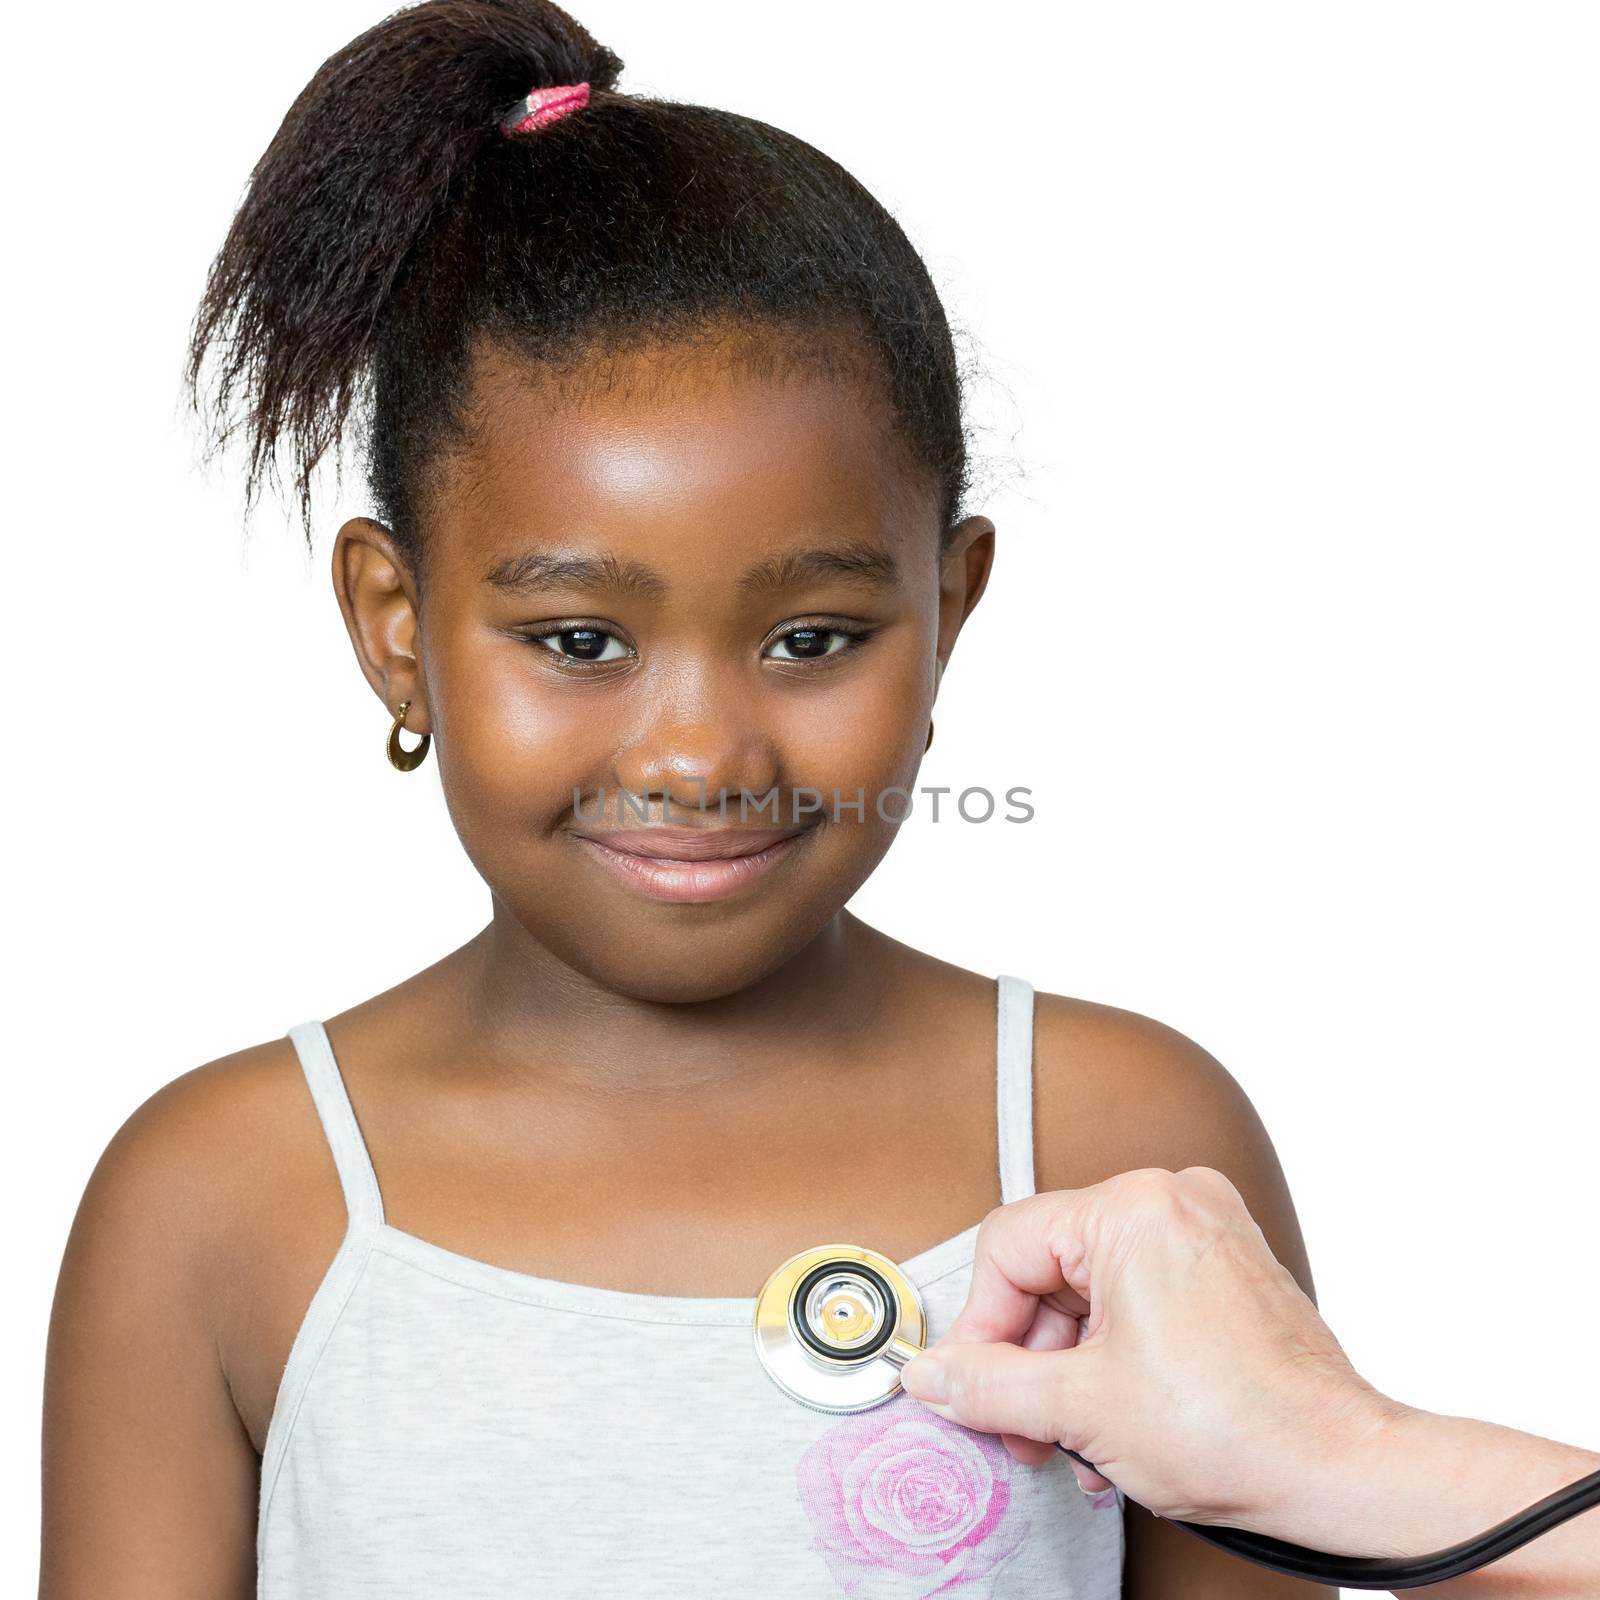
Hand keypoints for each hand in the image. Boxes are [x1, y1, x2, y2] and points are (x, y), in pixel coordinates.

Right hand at [899, 1166, 1402, 1532]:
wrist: (1343, 1473)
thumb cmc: (1242, 1429)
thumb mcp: (1082, 1408)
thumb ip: (988, 1383)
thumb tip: (933, 1373)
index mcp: (1134, 1207)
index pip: (1009, 1246)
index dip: (980, 1325)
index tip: (972, 1383)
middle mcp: (1172, 1200)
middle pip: (1051, 1270)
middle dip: (1030, 1358)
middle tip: (1022, 1425)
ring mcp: (1206, 1230)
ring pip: (1092, 1291)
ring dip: (1070, 1369)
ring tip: (1075, 1438)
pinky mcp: (1227, 1267)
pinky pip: (1138, 1298)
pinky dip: (1115, 1356)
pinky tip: (1113, 1420)